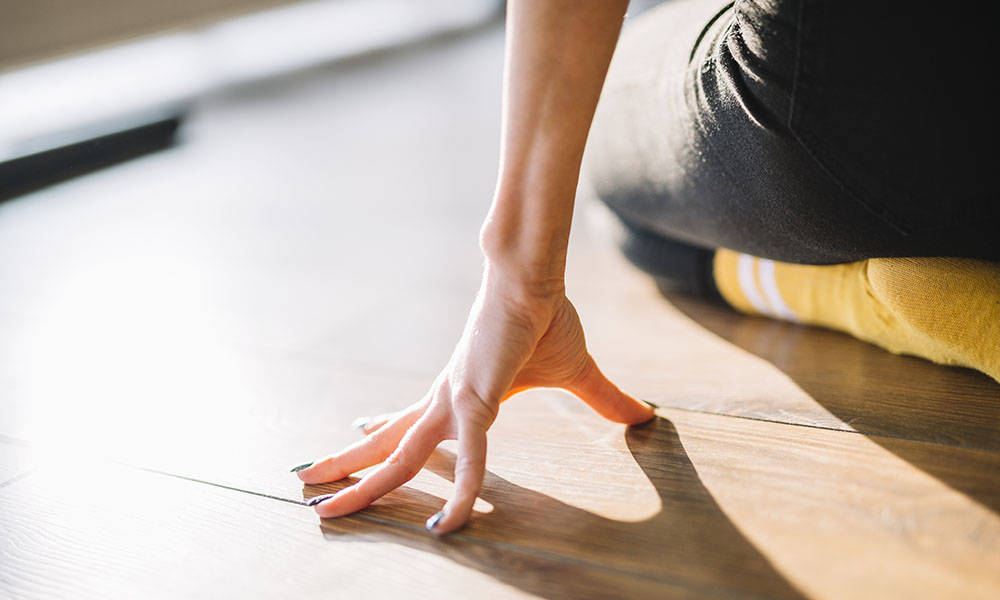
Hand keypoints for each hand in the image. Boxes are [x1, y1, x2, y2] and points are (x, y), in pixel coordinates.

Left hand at [294, 265, 654, 533]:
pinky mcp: (475, 402)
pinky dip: (459, 495)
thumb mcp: (575, 373)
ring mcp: (452, 402)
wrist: (536, 277)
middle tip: (310, 490)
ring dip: (358, 486)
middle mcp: (443, 399)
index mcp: (457, 390)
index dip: (380, 432)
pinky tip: (446, 528)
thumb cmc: (547, 316)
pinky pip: (467, 461)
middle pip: (385, 444)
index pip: (409, 420)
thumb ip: (603, 400)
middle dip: (348, 470)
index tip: (356, 434)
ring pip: (396, 457)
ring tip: (318, 510)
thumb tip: (645, 417)